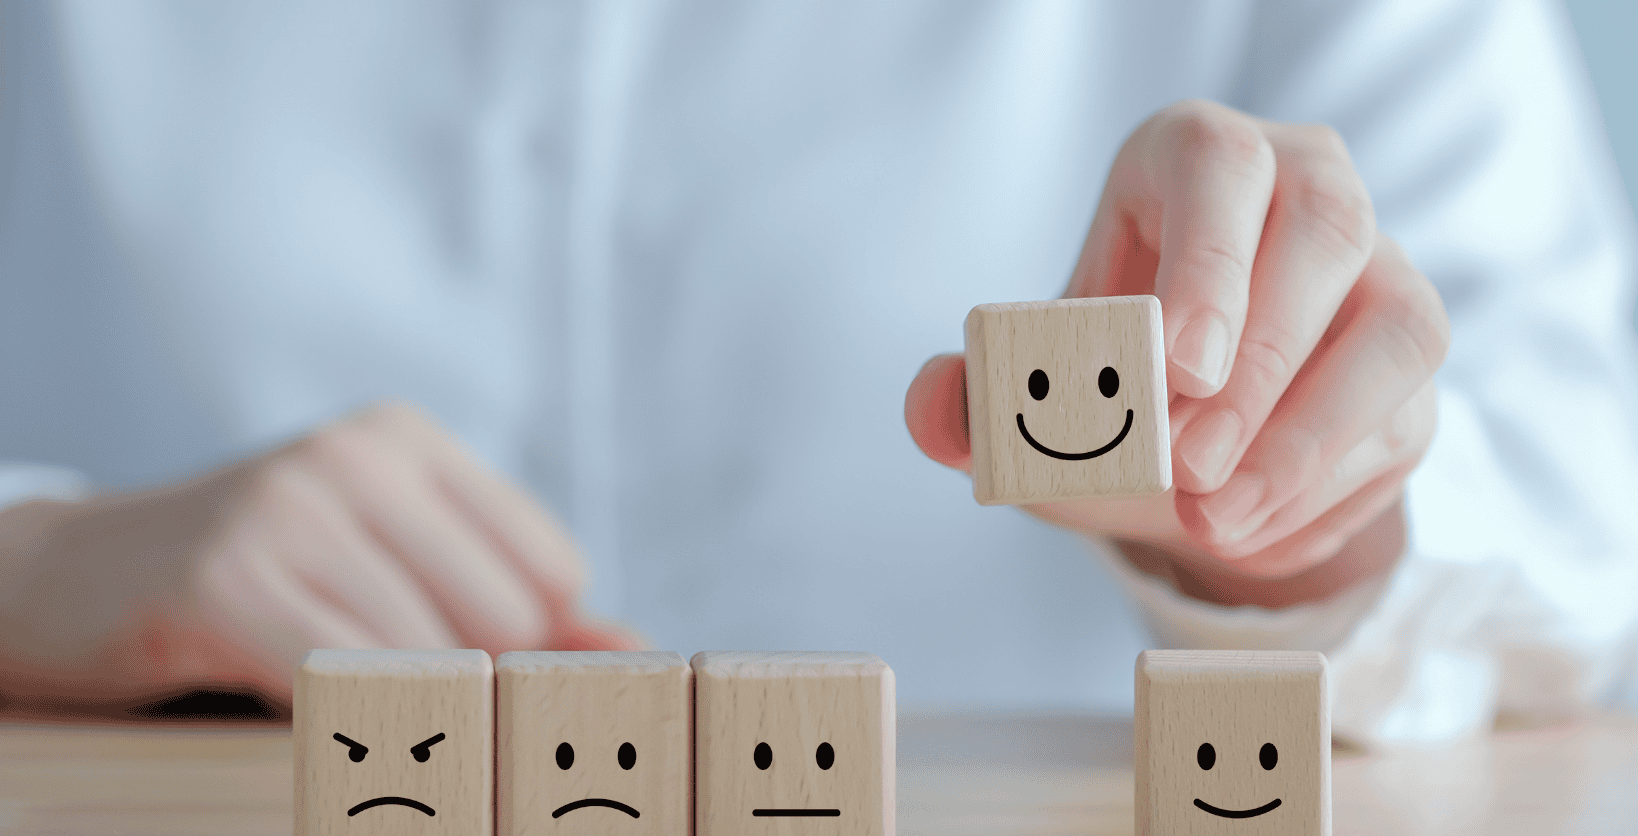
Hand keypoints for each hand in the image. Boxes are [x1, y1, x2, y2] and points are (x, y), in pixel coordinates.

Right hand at [0, 402, 632, 704]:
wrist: (72, 576)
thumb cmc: (256, 579)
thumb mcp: (388, 567)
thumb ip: (513, 607)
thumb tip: (636, 651)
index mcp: (411, 439)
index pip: (555, 567)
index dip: (526, 640)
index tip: (465, 662)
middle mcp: (359, 456)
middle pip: (506, 617)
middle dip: (464, 676)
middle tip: (387, 679)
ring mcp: (290, 504)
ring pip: (431, 654)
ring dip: (393, 705)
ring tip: (323, 680)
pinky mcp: (226, 572)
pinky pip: (343, 677)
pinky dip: (339, 716)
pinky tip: (291, 698)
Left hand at [906, 100, 1448, 603]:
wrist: (1191, 433)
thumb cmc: (1108, 372)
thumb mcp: (1033, 380)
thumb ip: (970, 393)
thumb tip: (933, 407)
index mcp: (1197, 159)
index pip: (1220, 168)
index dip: (1208, 261)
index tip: (1176, 368)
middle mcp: (1307, 187)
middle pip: (1327, 237)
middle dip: (1260, 366)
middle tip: (1183, 468)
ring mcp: (1380, 268)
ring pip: (1397, 330)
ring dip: (1307, 441)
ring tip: (1213, 522)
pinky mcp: (1410, 358)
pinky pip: (1404, 420)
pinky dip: (1327, 493)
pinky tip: (1249, 534)